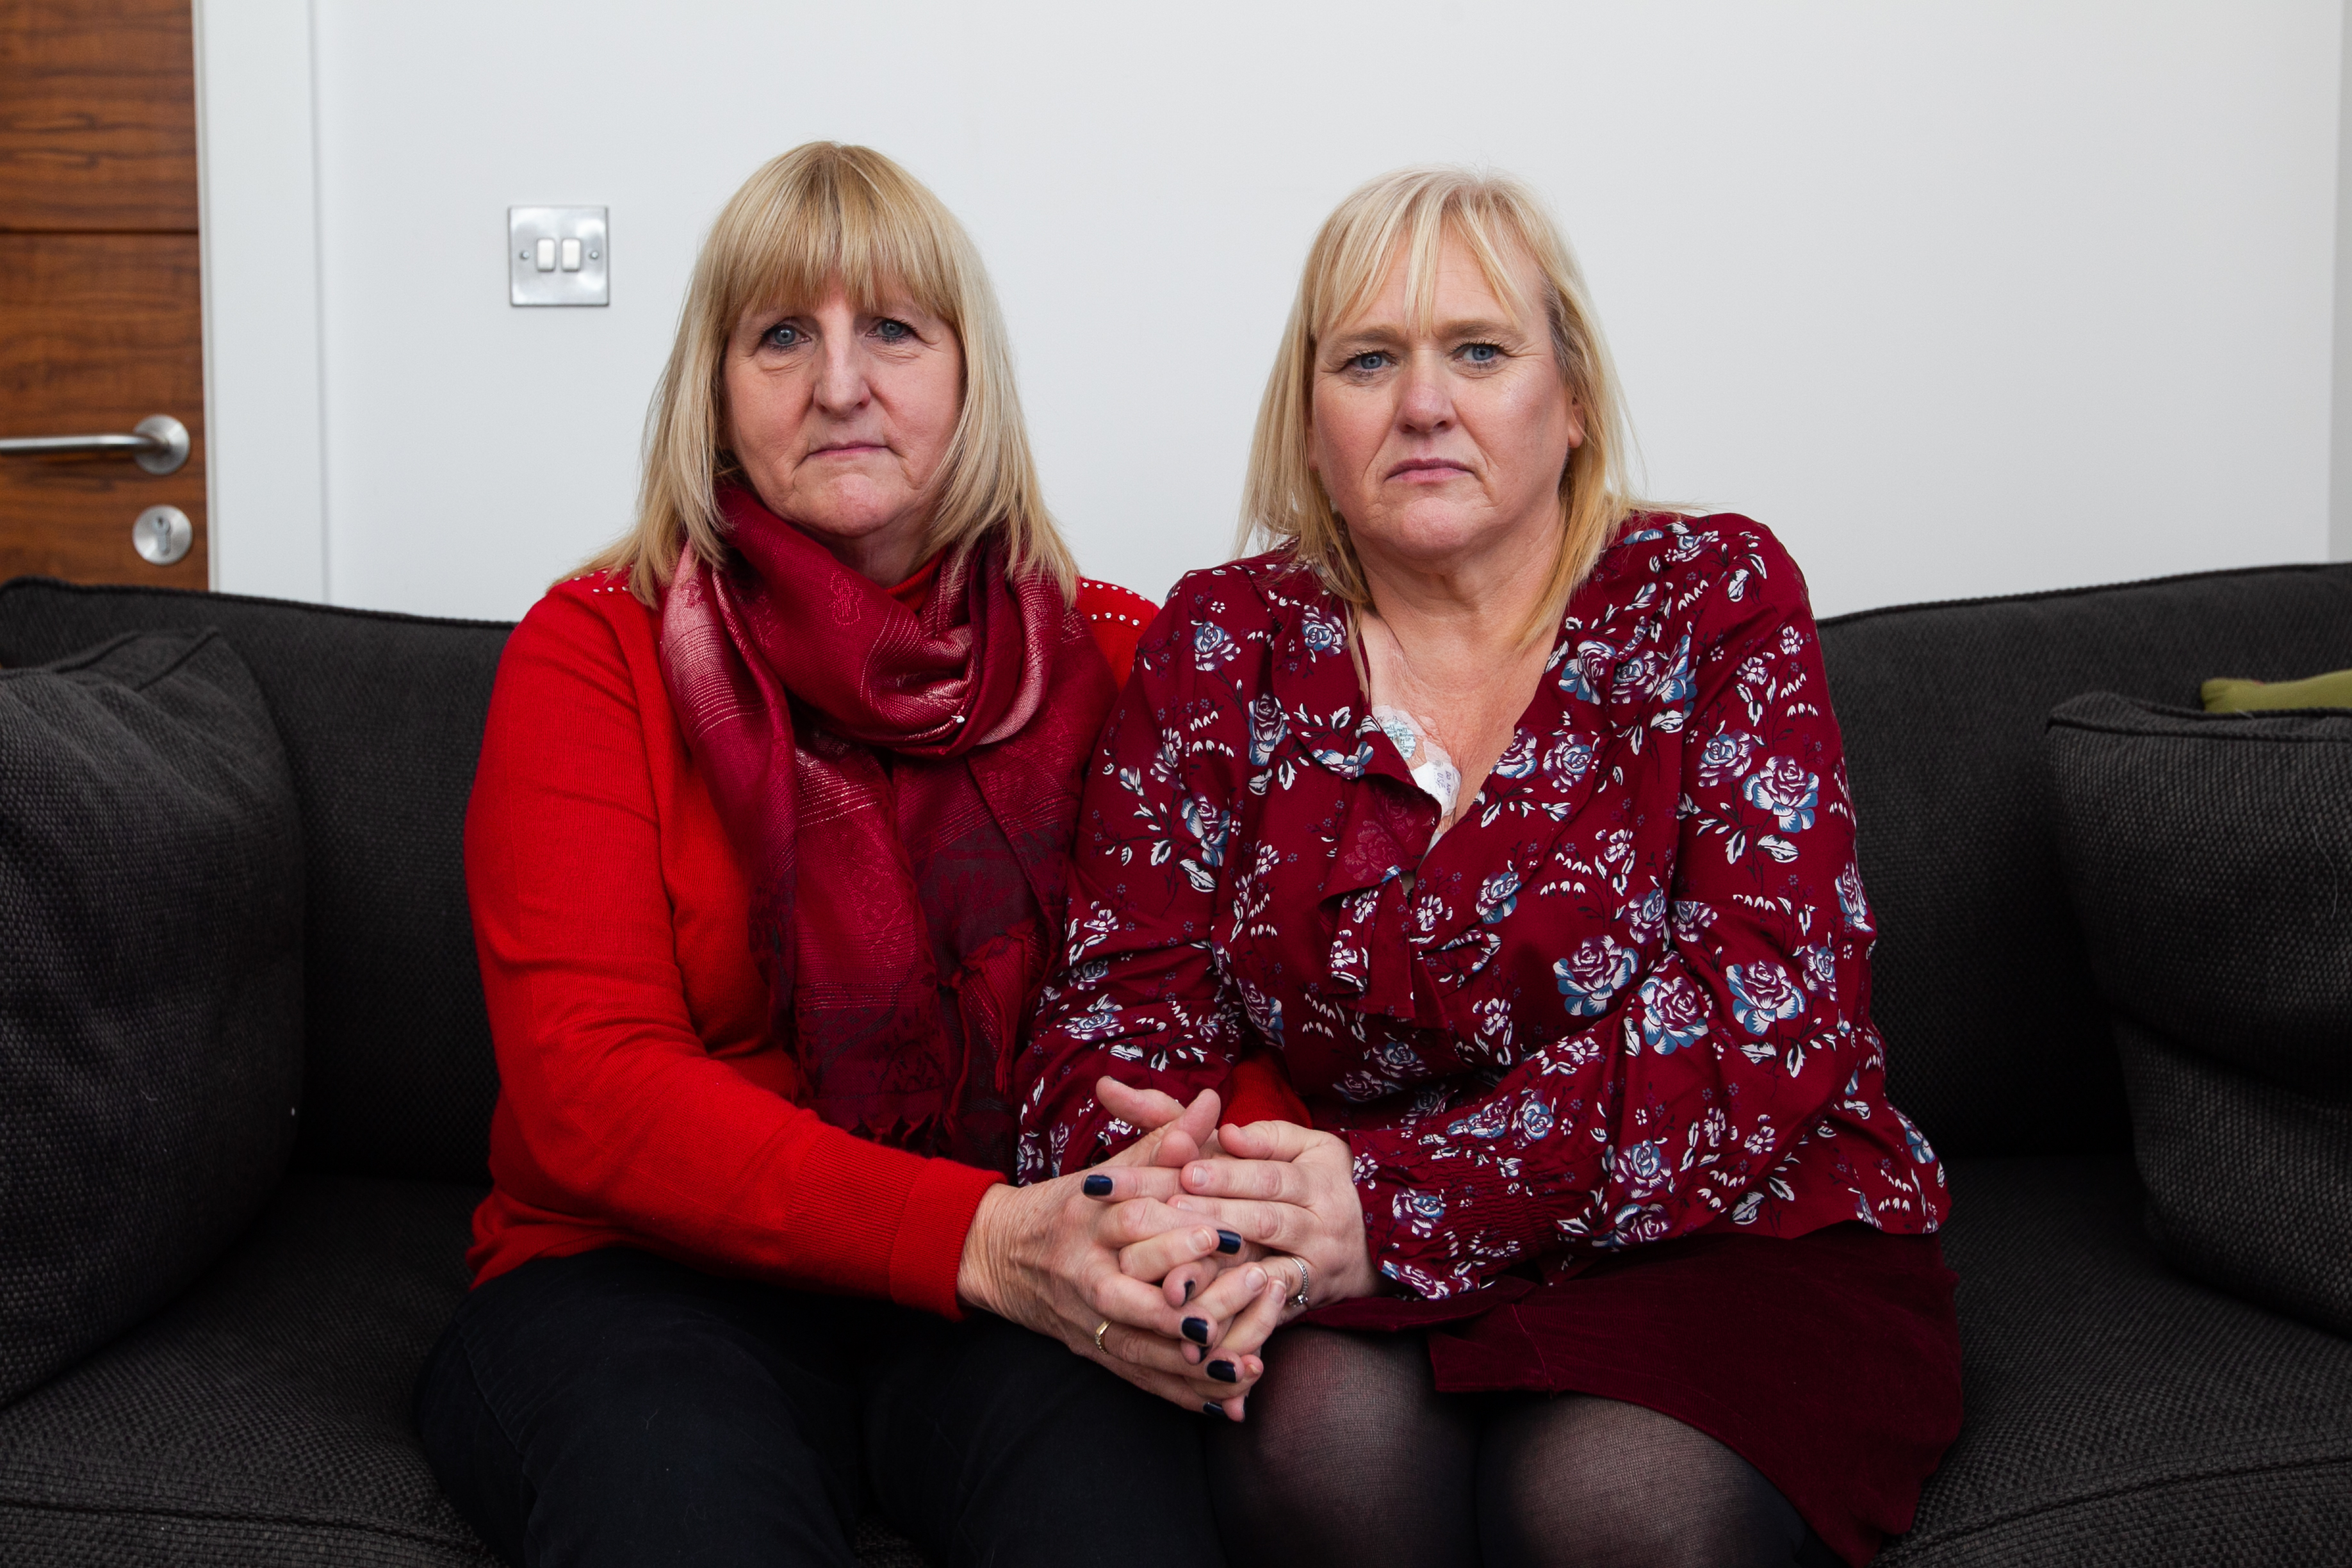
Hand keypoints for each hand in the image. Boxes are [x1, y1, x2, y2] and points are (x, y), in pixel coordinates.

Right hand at [955, 1089, 1266, 1418]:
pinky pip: (1140, 1379)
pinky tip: (1226, 1404)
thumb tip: (1210, 1102)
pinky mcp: (1094, 1352)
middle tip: (1245, 1296)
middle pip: (1130, 1294)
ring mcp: (1086, 1318)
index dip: (1177, 1230)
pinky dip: (1182, 1394)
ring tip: (1247, 1364)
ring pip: (1139, 1349)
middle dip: (1186, 1302)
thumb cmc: (1067, 1205)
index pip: (1131, 1224)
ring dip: (1194, 1364)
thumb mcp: (1109, 1169)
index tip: (1224, 1231)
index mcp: (1088, 1218)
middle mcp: (1083, 1273)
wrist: (998, 1256)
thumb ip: (1163, 1139)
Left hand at [1165, 1118, 1378, 1333]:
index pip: (1270, 1178)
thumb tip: (1227, 1132)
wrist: (1377, 1244)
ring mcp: (1313, 1270)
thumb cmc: (1328, 1184)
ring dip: (1219, 1267)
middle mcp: (1320, 1229)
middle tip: (1168, 1208)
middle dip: (1215, 1214)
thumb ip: (1269, 1138)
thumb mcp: (1314, 1148)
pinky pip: (1267, 1310)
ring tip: (1176, 1261)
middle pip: (1264, 1221)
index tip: (1187, 1171)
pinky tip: (1200, 1307)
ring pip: (1264, 1269)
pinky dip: (1235, 1311)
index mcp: (1318, 1184)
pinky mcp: (1303, 1303)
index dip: (1229, 1175)